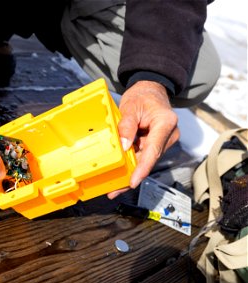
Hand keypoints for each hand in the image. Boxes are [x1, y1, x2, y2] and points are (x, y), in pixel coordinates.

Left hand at [107, 81, 179, 198]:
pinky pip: (144, 156)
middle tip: (115, 190)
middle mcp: (169, 134)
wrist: (152, 90)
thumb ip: (127, 126)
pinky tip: (121, 174)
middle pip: (149, 159)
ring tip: (115, 187)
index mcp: (165, 123)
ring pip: (146, 160)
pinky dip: (133, 164)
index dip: (142, 168)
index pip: (153, 150)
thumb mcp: (131, 107)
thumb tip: (123, 146)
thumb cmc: (143, 96)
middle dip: (133, 176)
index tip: (133, 181)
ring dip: (132, 172)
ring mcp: (164, 140)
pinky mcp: (157, 143)